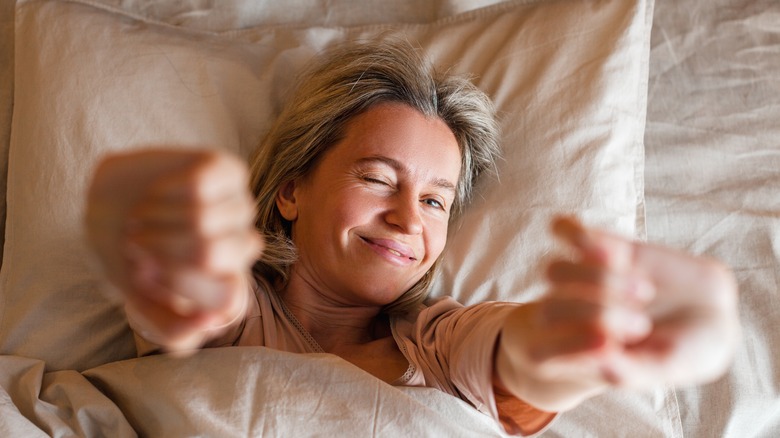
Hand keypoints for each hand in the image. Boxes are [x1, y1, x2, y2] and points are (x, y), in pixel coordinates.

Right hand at [85, 149, 262, 351]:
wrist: (110, 207)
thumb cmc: (130, 260)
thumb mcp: (141, 305)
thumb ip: (174, 331)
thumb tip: (211, 322)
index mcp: (232, 288)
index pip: (226, 300)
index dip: (175, 284)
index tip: (145, 274)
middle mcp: (243, 249)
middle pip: (208, 254)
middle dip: (158, 248)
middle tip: (136, 241)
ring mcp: (241, 209)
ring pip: (201, 218)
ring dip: (155, 218)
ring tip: (140, 217)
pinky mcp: (230, 171)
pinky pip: (200, 184)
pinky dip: (165, 191)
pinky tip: (154, 193)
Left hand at [497, 216, 739, 410]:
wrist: (714, 313)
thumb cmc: (686, 351)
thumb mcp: (665, 369)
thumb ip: (628, 369)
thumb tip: (597, 355)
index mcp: (575, 353)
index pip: (540, 354)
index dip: (567, 347)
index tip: (610, 345)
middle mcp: (570, 316)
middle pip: (550, 308)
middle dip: (596, 315)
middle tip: (642, 325)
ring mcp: (581, 279)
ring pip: (556, 271)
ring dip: (599, 281)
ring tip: (644, 291)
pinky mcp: (600, 245)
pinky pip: (565, 230)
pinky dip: (578, 235)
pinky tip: (615, 251)